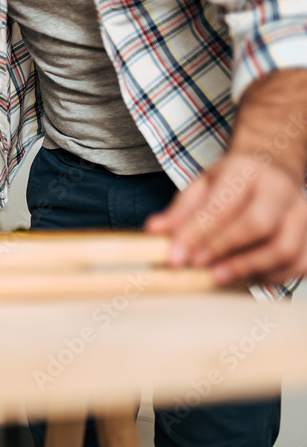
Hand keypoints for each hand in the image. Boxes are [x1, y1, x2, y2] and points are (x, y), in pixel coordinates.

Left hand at [145, 152, 306, 284]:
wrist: (272, 169)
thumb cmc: (231, 182)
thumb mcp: (200, 186)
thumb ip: (178, 211)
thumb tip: (154, 230)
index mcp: (247, 171)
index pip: (223, 205)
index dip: (198, 234)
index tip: (176, 257)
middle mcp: (280, 190)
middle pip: (259, 224)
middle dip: (224, 249)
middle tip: (197, 267)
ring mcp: (302, 213)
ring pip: (285, 248)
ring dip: (248, 267)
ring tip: (217, 277)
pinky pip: (299, 264)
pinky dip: (273, 276)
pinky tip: (247, 277)